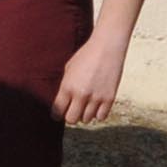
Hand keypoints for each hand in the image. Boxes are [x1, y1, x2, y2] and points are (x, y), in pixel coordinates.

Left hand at [57, 0, 142, 126]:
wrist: (107, 47)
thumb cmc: (86, 55)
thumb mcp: (69, 69)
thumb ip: (65, 87)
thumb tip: (62, 104)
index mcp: (67, 87)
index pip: (58, 111)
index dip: (57, 115)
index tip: (58, 114)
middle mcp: (81, 94)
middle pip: (71, 119)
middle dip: (71, 116)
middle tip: (73, 110)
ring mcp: (96, 97)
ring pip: (86, 119)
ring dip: (85, 114)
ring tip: (86, 104)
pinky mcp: (109, 98)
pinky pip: (101, 117)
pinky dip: (98, 113)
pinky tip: (97, 105)